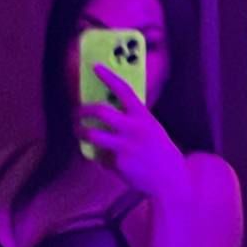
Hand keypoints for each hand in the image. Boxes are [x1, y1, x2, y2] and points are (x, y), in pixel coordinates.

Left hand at [79, 64, 188, 198]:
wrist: (170, 180)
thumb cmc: (159, 153)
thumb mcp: (152, 130)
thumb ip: (133, 121)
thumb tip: (104, 113)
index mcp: (144, 117)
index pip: (124, 91)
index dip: (109, 77)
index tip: (95, 67)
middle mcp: (134, 129)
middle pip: (101, 111)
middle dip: (83, 110)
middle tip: (77, 113)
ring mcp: (125, 146)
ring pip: (92, 134)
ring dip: (80, 131)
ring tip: (78, 131)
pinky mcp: (118, 163)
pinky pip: (102, 157)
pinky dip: (104, 160)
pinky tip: (115, 165)